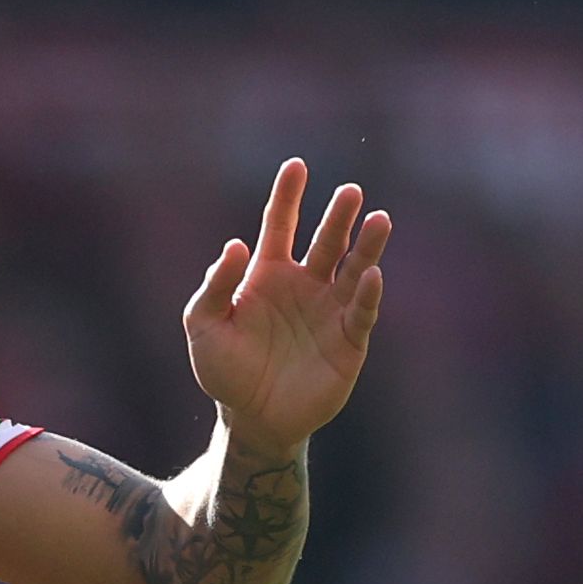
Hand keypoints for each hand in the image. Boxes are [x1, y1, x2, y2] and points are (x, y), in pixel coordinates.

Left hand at [183, 158, 390, 455]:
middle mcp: (305, 285)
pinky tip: (372, 274)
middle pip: (327, 241)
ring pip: (354, 269)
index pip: (280, 225)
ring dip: (368, 246)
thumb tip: (234, 246)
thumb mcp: (204, 326)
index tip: (296, 165)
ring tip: (379, 219)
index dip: (288, 196)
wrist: (251, 418)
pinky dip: (369, 294)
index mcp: (268, 275)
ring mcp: (330, 310)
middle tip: (350, 191)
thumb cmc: (224, 370)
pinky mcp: (350, 340)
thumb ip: (214, 287)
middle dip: (338, 216)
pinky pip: (362, 312)